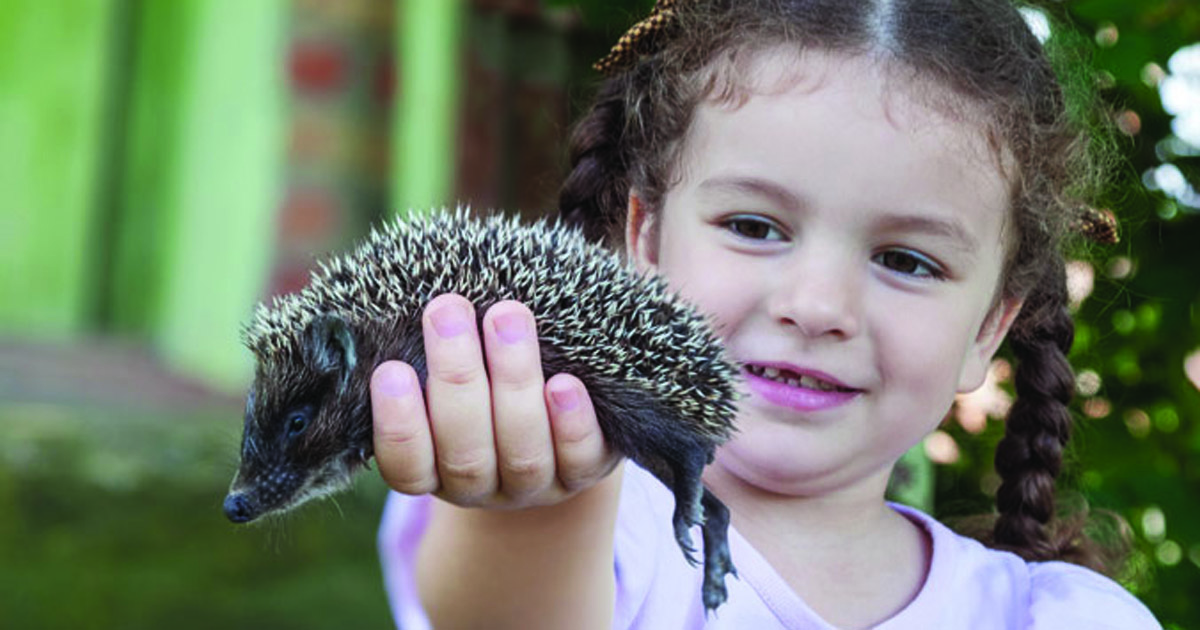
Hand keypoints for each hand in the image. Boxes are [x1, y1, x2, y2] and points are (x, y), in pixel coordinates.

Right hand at [370, 293, 619, 508]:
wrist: (555, 421)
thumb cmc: (482, 382)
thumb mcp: (447, 371)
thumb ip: (430, 347)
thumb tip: (411, 293)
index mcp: (433, 469)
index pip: (405, 465)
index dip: (397, 425)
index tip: (390, 370)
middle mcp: (480, 485)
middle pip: (465, 452)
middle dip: (456, 378)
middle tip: (447, 310)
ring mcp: (534, 485)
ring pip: (522, 452)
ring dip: (514, 382)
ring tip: (507, 317)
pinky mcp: (583, 473)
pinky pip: (579, 459)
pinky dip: (571, 423)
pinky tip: (565, 384)